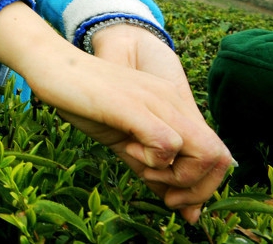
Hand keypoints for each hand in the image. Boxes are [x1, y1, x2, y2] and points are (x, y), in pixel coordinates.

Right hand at [84, 23, 232, 221]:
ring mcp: (157, 101)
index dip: (204, 186)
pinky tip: (126, 148)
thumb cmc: (83, 101)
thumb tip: (181, 208)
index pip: (220, 154)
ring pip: (204, 154)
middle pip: (220, 158)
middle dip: (197, 189)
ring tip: (141, 166)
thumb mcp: (125, 141)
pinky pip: (168, 145)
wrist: (51, 65)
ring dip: (176, 176)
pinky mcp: (135, 106)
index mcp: (175, 106)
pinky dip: (152, 161)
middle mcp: (174, 100)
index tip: (173, 198)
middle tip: (164, 194)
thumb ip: (153, 169)